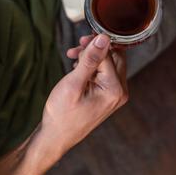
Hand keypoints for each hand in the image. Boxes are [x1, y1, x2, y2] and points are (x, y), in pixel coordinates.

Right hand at [32, 34, 127, 170]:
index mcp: (115, 89)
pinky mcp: (108, 95)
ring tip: (73, 58)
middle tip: (76, 48)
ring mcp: (114, 94)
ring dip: (91, 57)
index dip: (94, 45)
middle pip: (114, 57)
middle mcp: (120, 91)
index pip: (109, 54)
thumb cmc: (62, 113)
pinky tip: (76, 68)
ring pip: (108, 63)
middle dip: (94, 49)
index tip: (79, 42)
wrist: (55, 137)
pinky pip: (104, 73)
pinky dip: (91, 67)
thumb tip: (103, 37)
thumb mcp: (74, 83)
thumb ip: (90, 59)